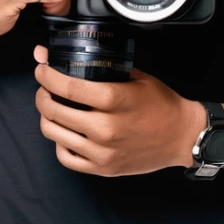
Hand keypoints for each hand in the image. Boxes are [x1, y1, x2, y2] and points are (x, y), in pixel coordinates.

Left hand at [33, 45, 205, 176]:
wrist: (182, 136)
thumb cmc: (160, 103)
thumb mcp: (137, 76)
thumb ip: (103, 66)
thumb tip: (72, 54)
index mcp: (115, 99)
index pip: (68, 87)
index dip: (47, 76)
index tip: (41, 67)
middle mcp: (105, 128)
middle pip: (54, 110)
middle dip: (42, 94)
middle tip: (43, 86)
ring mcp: (102, 152)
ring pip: (54, 134)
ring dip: (46, 116)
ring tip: (51, 107)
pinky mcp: (102, 169)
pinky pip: (65, 157)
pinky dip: (59, 142)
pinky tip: (64, 130)